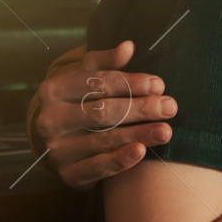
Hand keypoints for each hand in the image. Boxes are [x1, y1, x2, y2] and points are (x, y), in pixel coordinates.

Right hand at [34, 41, 173, 190]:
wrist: (65, 139)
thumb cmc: (84, 100)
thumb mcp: (91, 76)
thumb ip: (109, 62)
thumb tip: (128, 46)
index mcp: (55, 90)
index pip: (97, 83)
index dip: (130, 84)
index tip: (159, 85)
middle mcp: (51, 120)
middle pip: (102, 112)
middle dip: (140, 109)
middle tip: (170, 107)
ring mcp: (57, 149)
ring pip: (102, 140)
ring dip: (138, 134)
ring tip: (165, 130)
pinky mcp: (67, 174)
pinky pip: (97, 167)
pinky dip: (120, 160)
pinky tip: (141, 151)